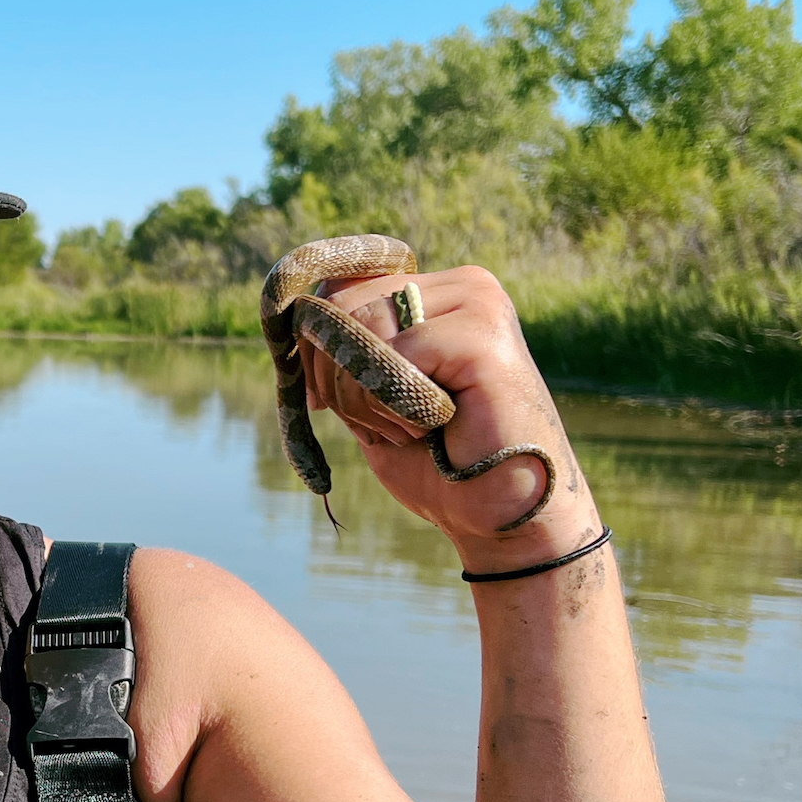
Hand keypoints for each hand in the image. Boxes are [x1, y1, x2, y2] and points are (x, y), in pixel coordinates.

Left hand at [298, 263, 600, 564]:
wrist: (503, 516)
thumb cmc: (440, 465)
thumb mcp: (372, 396)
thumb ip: (344, 350)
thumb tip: (297, 318)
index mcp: (437, 292)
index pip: (339, 287)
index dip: (316, 348)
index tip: (324, 401)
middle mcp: (462, 285)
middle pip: (341, 302)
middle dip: (334, 376)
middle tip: (377, 425)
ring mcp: (478, 302)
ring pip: (361, 325)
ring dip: (362, 397)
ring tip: (410, 430)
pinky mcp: (483, 334)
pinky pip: (392, 354)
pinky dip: (388, 404)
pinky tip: (427, 430)